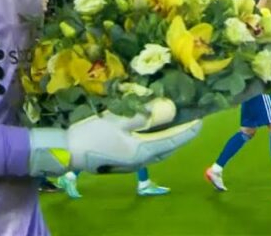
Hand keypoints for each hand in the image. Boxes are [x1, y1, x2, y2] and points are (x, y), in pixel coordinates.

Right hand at [28, 98, 201, 175]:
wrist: (68, 151)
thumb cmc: (94, 134)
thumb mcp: (120, 119)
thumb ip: (147, 114)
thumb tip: (171, 108)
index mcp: (145, 151)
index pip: (175, 139)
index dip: (189, 128)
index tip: (202, 118)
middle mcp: (143, 160)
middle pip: (170, 146)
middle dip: (182, 133)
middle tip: (190, 118)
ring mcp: (133, 162)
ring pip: (159, 149)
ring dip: (169, 136)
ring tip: (174, 122)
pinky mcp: (124, 159)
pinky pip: (148, 148)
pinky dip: (156, 138)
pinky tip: (152, 129)